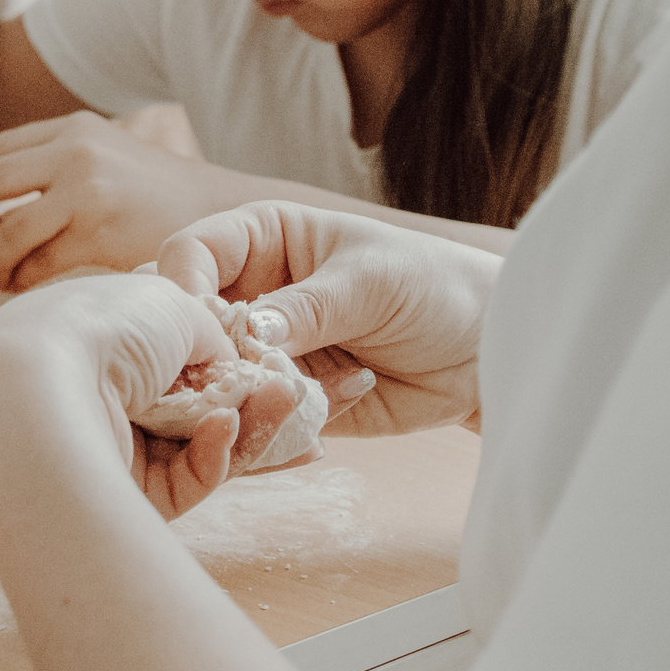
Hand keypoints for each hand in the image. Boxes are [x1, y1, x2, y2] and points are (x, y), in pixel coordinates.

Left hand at [0, 112, 223, 290]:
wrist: (222, 215)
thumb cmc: (161, 196)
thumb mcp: (109, 157)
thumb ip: (58, 166)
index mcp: (74, 129)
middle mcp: (76, 153)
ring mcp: (87, 193)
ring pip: (9, 232)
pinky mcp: (100, 236)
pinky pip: (39, 265)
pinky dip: (24, 280)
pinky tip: (26, 286)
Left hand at [0, 274, 301, 520]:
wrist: (36, 395)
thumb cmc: (100, 329)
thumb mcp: (171, 303)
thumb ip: (207, 330)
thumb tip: (225, 360)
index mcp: (90, 336)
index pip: (165, 351)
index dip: (222, 355)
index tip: (273, 360)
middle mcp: (91, 392)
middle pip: (187, 403)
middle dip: (249, 398)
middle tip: (297, 394)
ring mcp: (104, 446)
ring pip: (193, 444)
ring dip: (244, 424)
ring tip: (289, 405)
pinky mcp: (118, 497)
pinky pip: (181, 480)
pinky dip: (210, 455)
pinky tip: (226, 431)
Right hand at [157, 201, 497, 434]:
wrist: (487, 350)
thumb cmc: (433, 286)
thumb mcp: (370, 282)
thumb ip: (307, 306)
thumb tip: (249, 329)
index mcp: (260, 239)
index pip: (191, 254)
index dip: (182, 287)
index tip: (196, 325)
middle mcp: (250, 294)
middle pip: (188, 323)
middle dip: (198, 355)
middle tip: (227, 383)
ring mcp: (264, 353)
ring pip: (213, 381)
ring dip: (239, 403)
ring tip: (297, 406)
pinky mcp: (285, 402)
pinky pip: (255, 422)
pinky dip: (275, 431)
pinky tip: (326, 424)